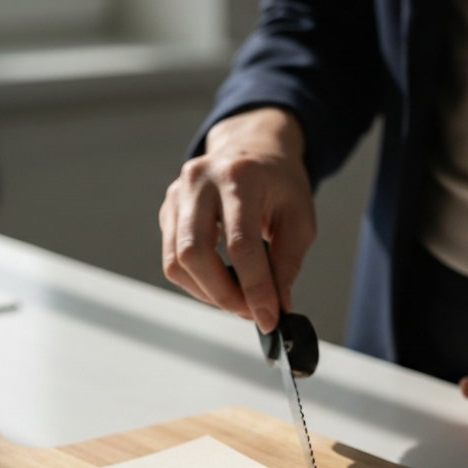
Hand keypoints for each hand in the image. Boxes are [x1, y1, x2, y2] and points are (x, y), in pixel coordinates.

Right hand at [160, 107, 314, 332]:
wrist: (254, 150)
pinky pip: (172, 259)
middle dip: (224, 296)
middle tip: (252, 313)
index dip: (255, 289)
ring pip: (177, 262)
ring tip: (239, 300)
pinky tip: (222, 283)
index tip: (269, 318)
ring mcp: (177, 194)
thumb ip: (287, 264)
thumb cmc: (279, 182)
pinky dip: (197, 282)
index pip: (240, 245)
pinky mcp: (167, 211)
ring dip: (208, 293)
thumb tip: (277, 306)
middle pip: (196, 254)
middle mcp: (200, 181)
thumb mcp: (299, 218)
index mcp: (239, 176)